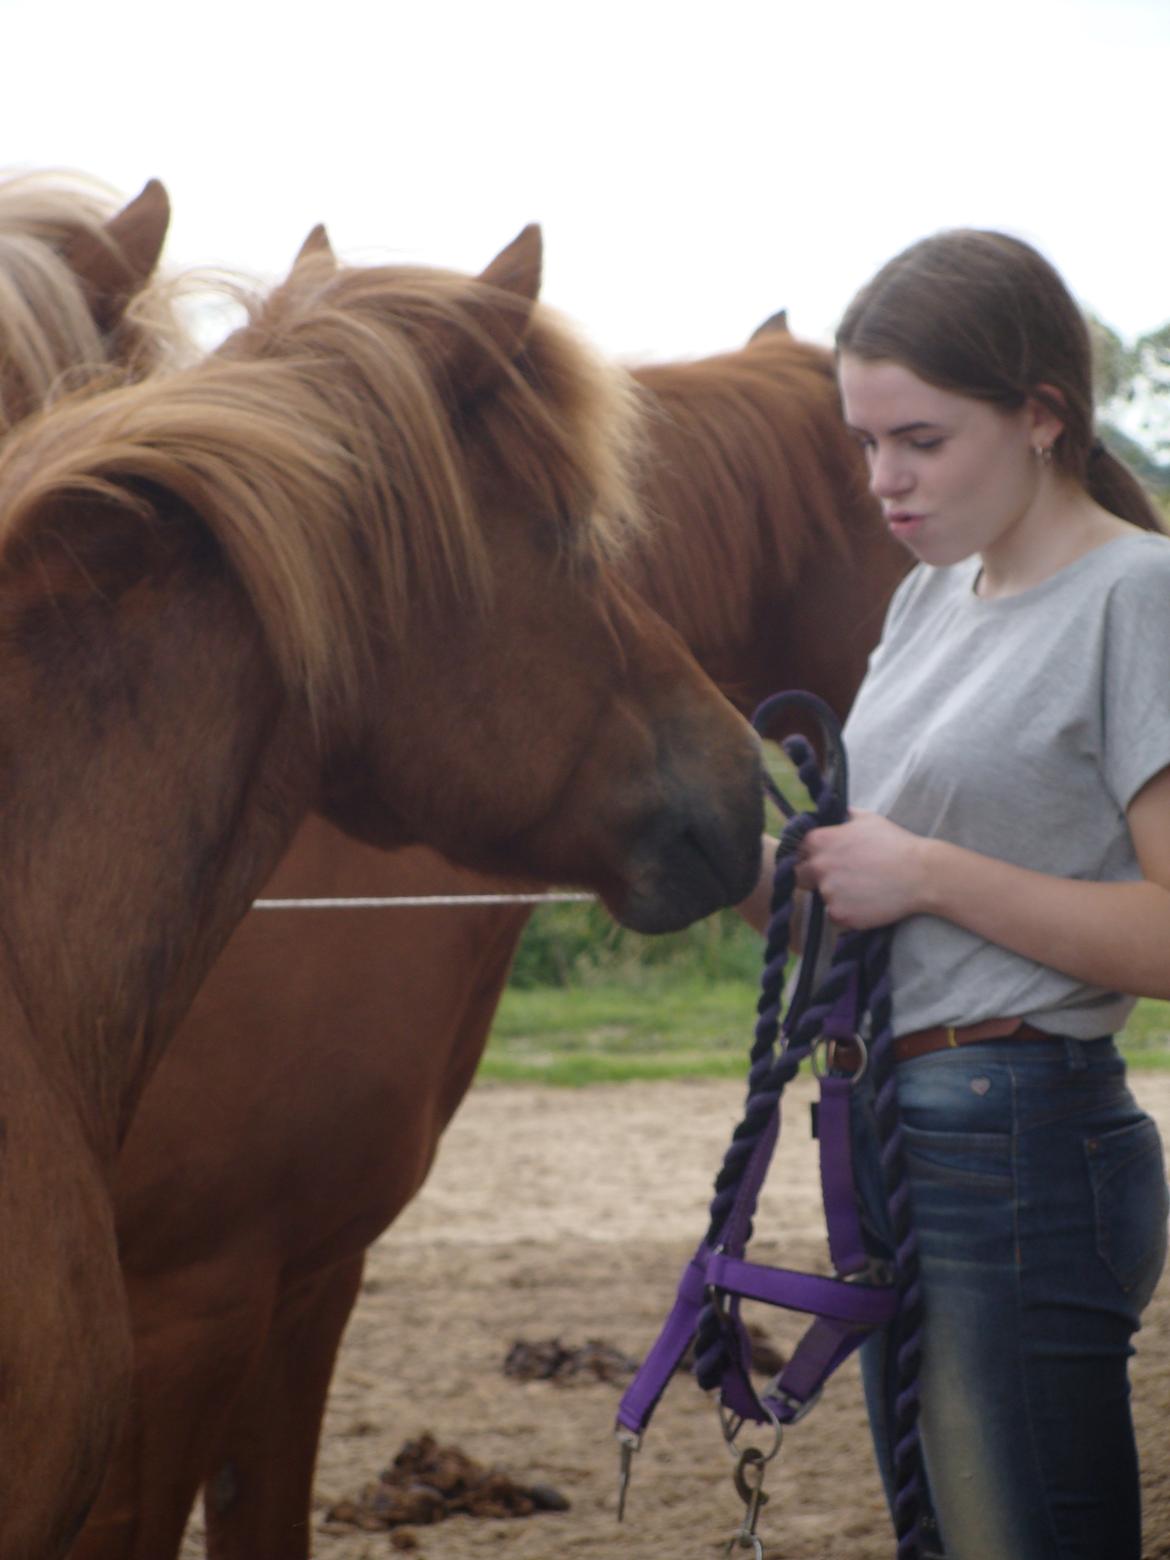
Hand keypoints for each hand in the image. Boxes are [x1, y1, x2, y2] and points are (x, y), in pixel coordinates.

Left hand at [794, 810, 927, 929]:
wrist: (921, 874)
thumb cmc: (895, 843)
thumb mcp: (866, 818)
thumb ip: (841, 816)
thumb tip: (832, 814)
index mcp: (819, 840)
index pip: (797, 850)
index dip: (809, 855)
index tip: (824, 859)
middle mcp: (818, 866)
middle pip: (801, 876)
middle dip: (814, 876)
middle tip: (841, 877)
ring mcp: (828, 892)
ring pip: (821, 896)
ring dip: (835, 894)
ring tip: (862, 888)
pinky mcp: (840, 914)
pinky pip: (835, 915)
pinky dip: (846, 912)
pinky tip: (866, 902)